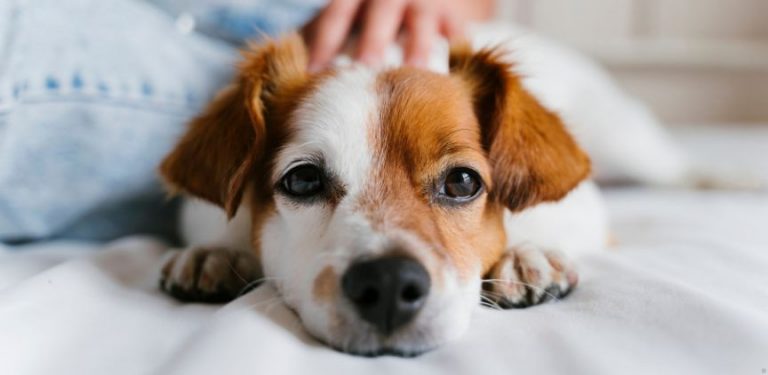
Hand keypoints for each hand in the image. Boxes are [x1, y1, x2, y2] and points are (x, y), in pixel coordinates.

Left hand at [302, 0, 493, 71]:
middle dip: (372, 43)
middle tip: (365, 73)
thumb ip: (320, 38)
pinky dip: (456, 50)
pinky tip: (452, 77)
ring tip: (413, 78)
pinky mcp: (454, 15)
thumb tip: (284, 75)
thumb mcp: (345, 17)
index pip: (336, 15)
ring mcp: (424, 2)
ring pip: (421, 21)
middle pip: (380, 14)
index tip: (314, 76)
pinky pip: (458, 32)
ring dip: (417, 50)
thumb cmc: (368, 16)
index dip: (324, 43)